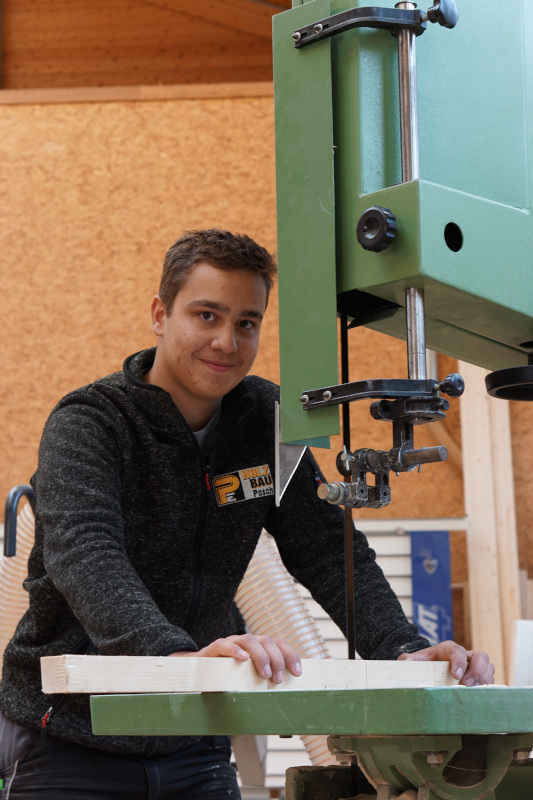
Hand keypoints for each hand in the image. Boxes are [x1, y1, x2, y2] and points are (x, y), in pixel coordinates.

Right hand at [169, 633, 301, 683]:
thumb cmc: (228, 681)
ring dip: (260, 656)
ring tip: (265, 674)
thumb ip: (263, 686)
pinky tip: (242, 659)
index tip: (298, 673)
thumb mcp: (249, 683)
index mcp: (259, 648)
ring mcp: (230, 643)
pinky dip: (233, 650)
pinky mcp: (213, 649)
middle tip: (278, 680)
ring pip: (249, 639)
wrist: (197, 675)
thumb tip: (286, 709)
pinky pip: (223, 644)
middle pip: (267, 640)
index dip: (290, 655)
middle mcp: (246, 642)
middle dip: (276, 659)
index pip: (279, 643)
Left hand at [397, 640, 494, 685]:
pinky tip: (479, 696)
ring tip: (474, 692)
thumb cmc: (422, 664)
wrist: (428, 667)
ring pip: (488, 667)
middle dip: (477, 671)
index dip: (459, 661)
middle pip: (481, 656)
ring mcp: (473, 665)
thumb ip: (407, 660)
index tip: (457, 676)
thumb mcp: (412, 661)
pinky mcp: (478, 676)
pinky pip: (490, 678)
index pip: (458, 651)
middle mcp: (464, 655)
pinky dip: (488, 686)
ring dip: (484, 680)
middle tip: (468, 685)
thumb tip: (405, 663)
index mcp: (447, 649)